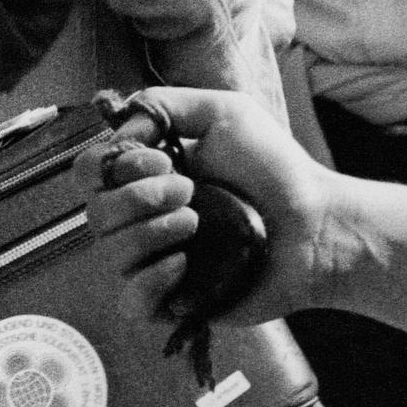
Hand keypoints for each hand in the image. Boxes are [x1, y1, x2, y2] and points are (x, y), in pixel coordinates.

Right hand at [80, 85, 345, 330]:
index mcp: (148, 178)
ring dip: (152, 231)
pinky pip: (131, 301)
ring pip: (111, 253)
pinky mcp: (174, 301)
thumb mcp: (227, 114)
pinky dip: (150, 280)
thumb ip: (166, 105)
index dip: (110, 165)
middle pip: (95, 213)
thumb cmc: (277, 170)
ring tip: (197, 222)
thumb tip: (118, 125)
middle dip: (138, 197)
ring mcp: (156, 262)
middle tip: (190, 191)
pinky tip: (182, 264)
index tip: (162, 160)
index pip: (89, 173)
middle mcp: (145, 219)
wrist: (318, 224)